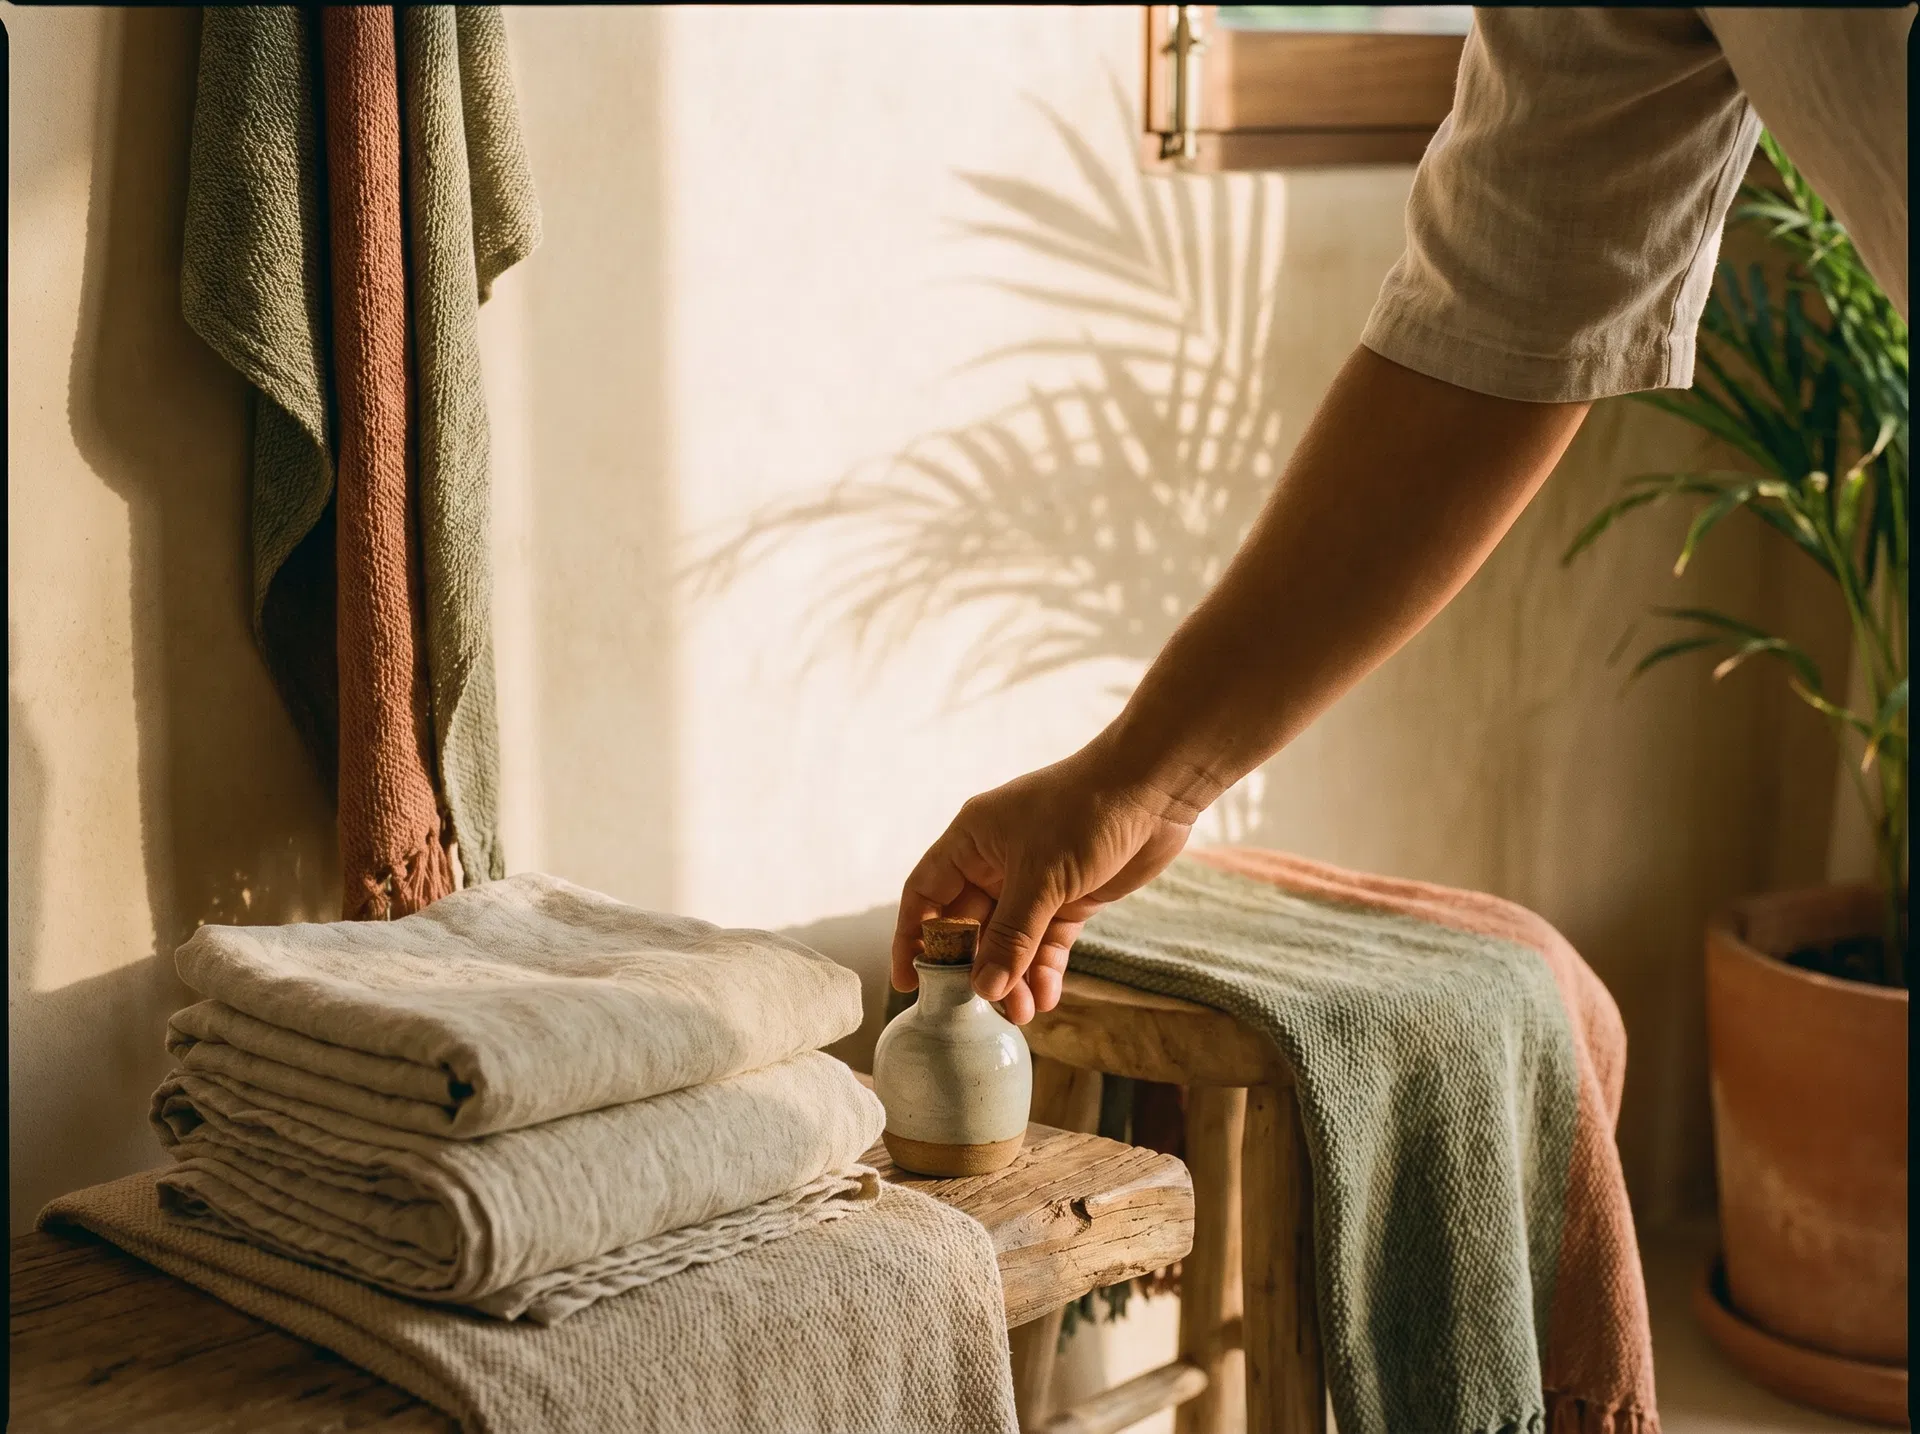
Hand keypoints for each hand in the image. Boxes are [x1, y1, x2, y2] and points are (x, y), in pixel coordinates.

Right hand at [892, 743, 1197, 1023]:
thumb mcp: (1040, 877)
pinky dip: (1045, 968)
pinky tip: (1047, 996)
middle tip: (981, 1007)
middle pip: (969, 926)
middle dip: (975, 968)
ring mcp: (1034, 881)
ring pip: (1011, 940)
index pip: (926, 895)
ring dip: (1013, 976)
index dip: (913, 938)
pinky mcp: (1071, 896)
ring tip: (1024, 1013)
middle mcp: (995, 862)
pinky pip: (1047, 940)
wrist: (1153, 787)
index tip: (910, 981)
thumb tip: (983, 989)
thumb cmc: (1085, 811)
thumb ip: (1010, 936)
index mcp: (970, 841)